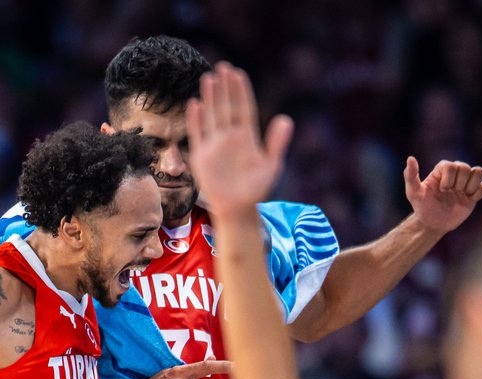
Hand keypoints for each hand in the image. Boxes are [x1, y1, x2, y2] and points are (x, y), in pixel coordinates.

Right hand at [186, 62, 293, 219]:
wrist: (237, 209)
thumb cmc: (256, 189)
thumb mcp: (272, 166)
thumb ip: (277, 143)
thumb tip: (286, 120)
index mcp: (247, 137)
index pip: (243, 108)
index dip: (240, 91)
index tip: (238, 73)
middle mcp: (229, 137)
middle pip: (226, 107)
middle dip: (224, 88)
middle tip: (222, 67)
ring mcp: (214, 145)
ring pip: (212, 116)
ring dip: (210, 98)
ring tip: (209, 78)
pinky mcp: (201, 156)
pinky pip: (197, 134)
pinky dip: (195, 120)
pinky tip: (194, 104)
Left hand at [404, 158, 481, 233]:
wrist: (433, 223)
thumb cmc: (422, 207)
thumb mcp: (413, 193)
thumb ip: (410, 176)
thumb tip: (410, 158)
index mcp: (442, 168)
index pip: (452, 166)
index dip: (448, 180)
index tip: (441, 190)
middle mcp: (456, 171)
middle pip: (466, 168)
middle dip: (458, 184)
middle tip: (450, 193)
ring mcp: (466, 181)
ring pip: (479, 172)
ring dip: (470, 186)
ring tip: (461, 195)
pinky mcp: (474, 192)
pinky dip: (478, 194)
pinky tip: (469, 199)